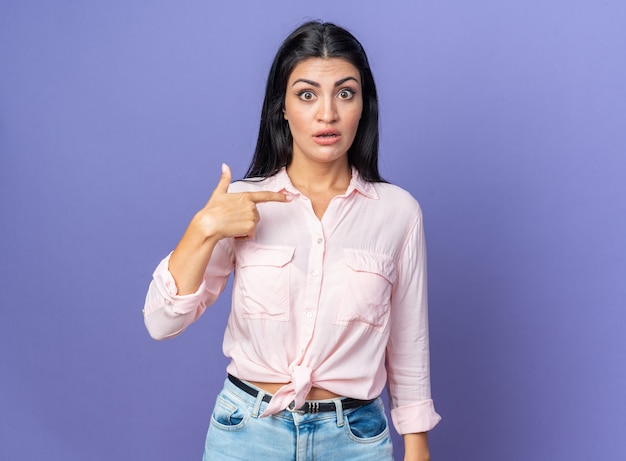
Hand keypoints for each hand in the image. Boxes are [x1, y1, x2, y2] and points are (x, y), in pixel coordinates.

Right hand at [168, 164, 290, 294]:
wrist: (208, 224)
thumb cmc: (212, 210)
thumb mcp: (219, 193)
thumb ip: (224, 180)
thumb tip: (225, 166)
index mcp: (246, 196)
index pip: (266, 196)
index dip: (279, 197)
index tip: (289, 197)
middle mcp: (251, 206)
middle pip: (256, 215)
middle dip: (246, 218)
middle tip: (232, 219)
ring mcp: (251, 217)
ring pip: (253, 225)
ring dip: (244, 228)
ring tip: (231, 225)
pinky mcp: (250, 228)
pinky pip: (250, 234)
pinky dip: (243, 236)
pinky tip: (233, 232)